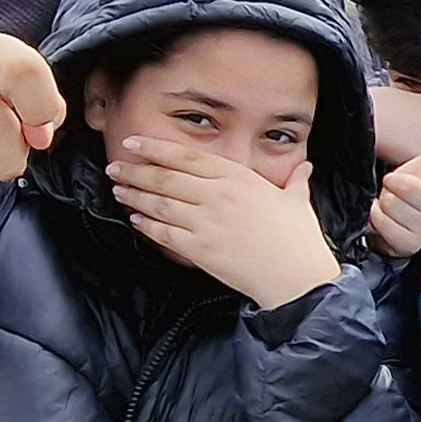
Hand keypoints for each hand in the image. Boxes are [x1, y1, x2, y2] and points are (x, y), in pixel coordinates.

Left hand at [109, 139, 341, 308]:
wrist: (297, 278)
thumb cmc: (299, 239)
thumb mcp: (297, 201)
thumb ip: (295, 180)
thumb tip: (305, 168)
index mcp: (238, 177)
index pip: (185, 156)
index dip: (155, 148)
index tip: (134, 143)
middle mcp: (217, 195)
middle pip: (164, 177)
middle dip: (135, 170)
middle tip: (115, 166)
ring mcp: (205, 222)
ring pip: (158, 203)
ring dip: (134, 195)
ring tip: (118, 189)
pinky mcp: (199, 249)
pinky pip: (163, 233)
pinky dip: (146, 225)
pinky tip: (135, 219)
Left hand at [373, 129, 420, 257]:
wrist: (399, 205)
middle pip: (418, 194)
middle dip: (398, 183)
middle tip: (398, 183)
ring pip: (397, 207)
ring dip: (387, 199)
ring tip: (394, 200)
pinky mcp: (410, 244)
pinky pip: (386, 225)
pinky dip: (378, 215)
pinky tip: (384, 213)